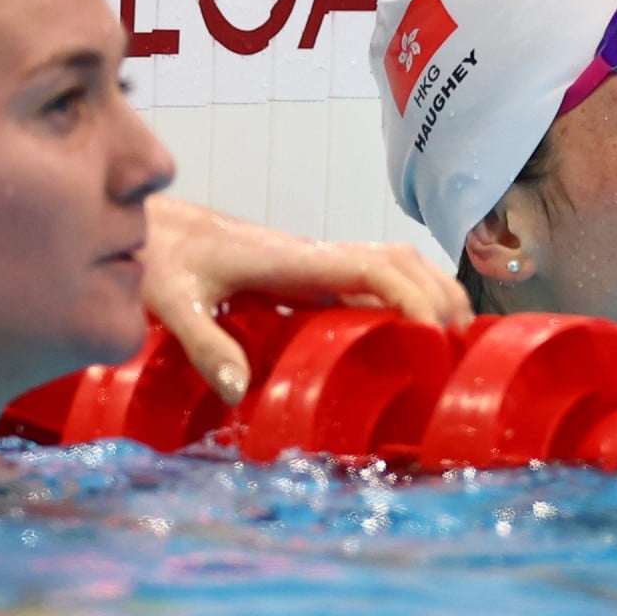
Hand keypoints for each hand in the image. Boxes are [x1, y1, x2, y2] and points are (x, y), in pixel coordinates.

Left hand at [139, 196, 472, 403]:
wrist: (154, 226)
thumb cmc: (161, 256)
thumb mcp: (170, 301)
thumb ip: (202, 343)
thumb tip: (241, 391)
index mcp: (292, 260)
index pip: (373, 268)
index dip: (414, 297)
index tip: (436, 336)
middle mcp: (314, 257)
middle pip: (399, 261)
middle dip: (438, 297)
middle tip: (461, 347)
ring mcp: (315, 264)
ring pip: (393, 265)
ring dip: (430, 292)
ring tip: (454, 340)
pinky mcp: (310, 277)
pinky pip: (371, 281)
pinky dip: (406, 299)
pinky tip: (411, 334)